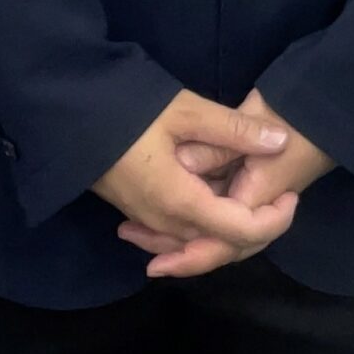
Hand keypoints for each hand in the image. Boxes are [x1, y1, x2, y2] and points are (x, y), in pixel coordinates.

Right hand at [117, 89, 336, 278]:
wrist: (62, 112)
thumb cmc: (125, 109)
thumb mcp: (186, 111)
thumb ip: (235, 129)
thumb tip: (279, 141)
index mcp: (182, 204)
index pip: (243, 231)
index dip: (276, 218)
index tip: (291, 192)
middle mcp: (165, 223)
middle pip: (222, 245)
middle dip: (257, 227)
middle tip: (277, 195)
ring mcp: (145, 220)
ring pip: (199, 241)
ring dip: (228, 228)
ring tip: (249, 197)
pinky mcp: (132, 210)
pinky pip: (176, 234)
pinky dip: (200, 226)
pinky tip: (207, 201)